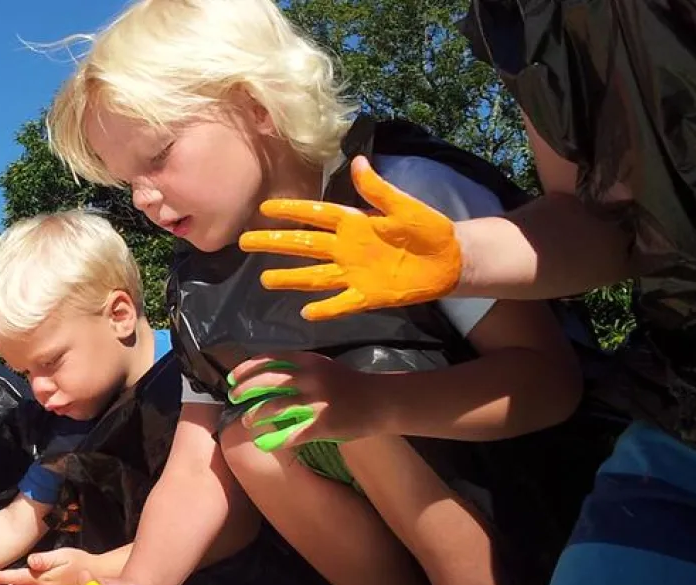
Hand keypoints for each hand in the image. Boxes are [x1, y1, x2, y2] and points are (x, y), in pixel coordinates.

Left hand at [226, 352, 377, 450]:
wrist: (381, 400)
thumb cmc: (350, 384)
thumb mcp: (323, 367)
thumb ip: (298, 368)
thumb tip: (266, 375)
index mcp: (309, 361)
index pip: (269, 360)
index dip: (246, 369)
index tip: (232, 378)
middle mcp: (310, 378)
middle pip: (266, 382)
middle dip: (244, 391)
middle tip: (234, 399)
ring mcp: (316, 401)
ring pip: (274, 408)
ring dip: (255, 416)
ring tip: (247, 421)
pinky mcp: (323, 424)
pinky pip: (291, 434)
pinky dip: (275, 440)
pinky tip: (265, 443)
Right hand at [238, 156, 461, 320]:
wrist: (450, 259)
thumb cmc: (429, 229)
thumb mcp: (405, 205)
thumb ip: (378, 189)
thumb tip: (358, 161)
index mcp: (354, 222)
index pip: (316, 215)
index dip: (291, 211)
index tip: (264, 208)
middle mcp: (346, 248)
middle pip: (304, 246)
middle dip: (274, 242)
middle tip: (244, 242)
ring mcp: (354, 273)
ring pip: (314, 276)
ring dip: (290, 278)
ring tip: (264, 280)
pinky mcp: (367, 296)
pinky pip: (341, 303)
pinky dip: (325, 308)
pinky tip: (305, 312)